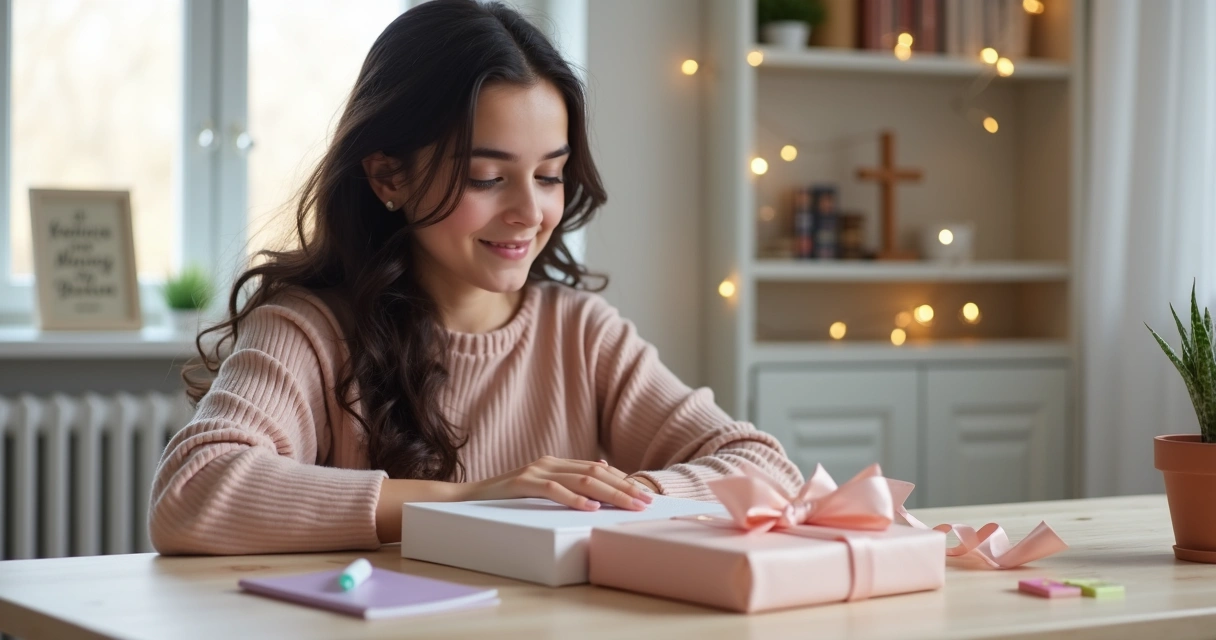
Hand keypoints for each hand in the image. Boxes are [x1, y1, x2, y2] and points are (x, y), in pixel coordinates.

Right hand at [465, 456, 654, 511]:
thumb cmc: (504, 498)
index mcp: (555, 464)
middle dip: (624, 488)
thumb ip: (567, 479)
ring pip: (581, 480)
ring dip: (610, 494)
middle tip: (646, 502)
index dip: (624, 481)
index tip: (645, 495)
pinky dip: (575, 499)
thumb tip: (601, 470)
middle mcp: (548, 463)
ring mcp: (535, 471)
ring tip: (629, 505)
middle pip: (596, 473)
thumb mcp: (540, 487)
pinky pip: (553, 491)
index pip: (598, 470)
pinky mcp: (521, 483)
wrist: (463, 498)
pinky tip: (591, 508)